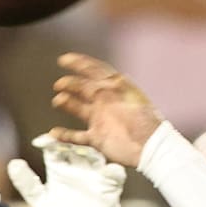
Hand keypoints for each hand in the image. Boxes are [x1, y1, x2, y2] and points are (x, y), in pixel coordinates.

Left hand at [7, 135, 125, 206]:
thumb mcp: (41, 202)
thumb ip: (27, 184)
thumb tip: (13, 163)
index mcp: (59, 168)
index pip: (54, 148)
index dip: (49, 141)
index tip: (44, 141)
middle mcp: (78, 167)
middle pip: (77, 146)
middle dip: (73, 142)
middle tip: (68, 143)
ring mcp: (96, 174)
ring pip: (97, 155)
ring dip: (94, 152)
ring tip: (88, 152)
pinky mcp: (111, 185)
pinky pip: (116, 175)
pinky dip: (114, 171)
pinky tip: (110, 171)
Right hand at [48, 52, 163, 166]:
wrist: (150, 147)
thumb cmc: (144, 120)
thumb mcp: (127, 96)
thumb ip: (109, 85)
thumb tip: (93, 77)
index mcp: (115, 89)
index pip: (94, 71)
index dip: (80, 64)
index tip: (64, 59)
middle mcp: (106, 103)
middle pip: (83, 88)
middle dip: (70, 84)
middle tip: (59, 84)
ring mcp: (101, 120)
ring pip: (79, 109)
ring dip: (68, 103)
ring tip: (58, 100)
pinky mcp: (98, 138)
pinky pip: (78, 137)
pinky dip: (66, 135)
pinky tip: (55, 133)